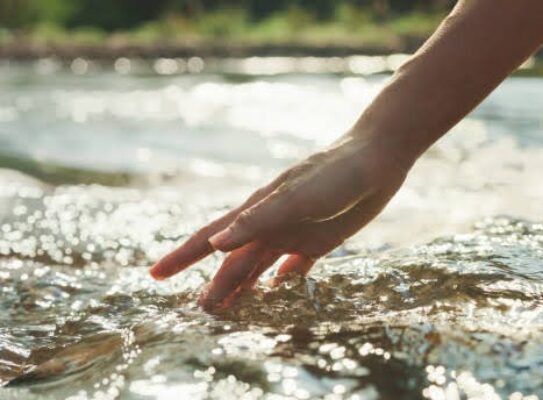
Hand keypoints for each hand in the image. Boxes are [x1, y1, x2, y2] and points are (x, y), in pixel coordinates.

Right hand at [150, 132, 409, 309]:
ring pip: (259, 268)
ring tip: (229, 311)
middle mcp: (269, 226)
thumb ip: (257, 220)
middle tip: (201, 314)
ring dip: (243, 289)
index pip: (210, 239)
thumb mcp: (296, 197)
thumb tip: (214, 246)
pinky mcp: (317, 241)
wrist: (375, 160)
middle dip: (215, 286)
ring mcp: (292, 234)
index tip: (155, 275)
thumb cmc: (334, 174)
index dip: (182, 257)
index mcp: (257, 213)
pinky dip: (282, 283)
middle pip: (234, 262)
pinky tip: (276, 293)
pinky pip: (293, 269)